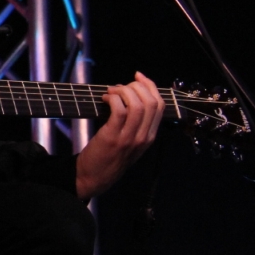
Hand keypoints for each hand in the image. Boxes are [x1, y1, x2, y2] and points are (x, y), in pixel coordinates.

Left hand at [75, 72, 164, 199]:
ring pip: (137, 104)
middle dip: (136, 87)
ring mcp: (130, 138)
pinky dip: (112, 99)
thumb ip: (135, 122)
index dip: (150, 86)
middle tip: (119, 87)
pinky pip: (119, 110)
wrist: (95, 177)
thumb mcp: (130, 141)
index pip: (160, 105)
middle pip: (151, 102)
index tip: (138, 77)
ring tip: (110, 93)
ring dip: (122, 92)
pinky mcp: (114, 137)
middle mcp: (144, 137)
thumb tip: (128, 93)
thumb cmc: (110, 155)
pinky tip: (104, 99)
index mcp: (150, 136)